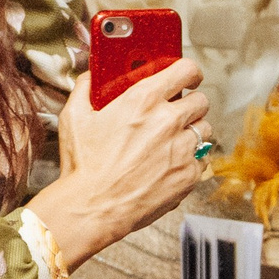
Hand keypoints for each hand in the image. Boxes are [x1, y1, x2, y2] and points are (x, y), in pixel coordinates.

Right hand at [29, 62, 211, 269]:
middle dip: (190, 104)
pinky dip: (191, 160)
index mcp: (144, 99)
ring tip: (173, 142)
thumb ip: (84, 89)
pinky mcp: (189, 175)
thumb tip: (90, 77)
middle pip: (201, 100)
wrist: (93, 208)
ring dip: (192, 132)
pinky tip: (172, 165)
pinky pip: (203, 160)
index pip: (186, 70)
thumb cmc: (83, 164)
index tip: (187, 78)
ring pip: (204, 129)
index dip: (189, 72)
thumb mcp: (74, 117)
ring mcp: (182, 149)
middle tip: (176, 114)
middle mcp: (169, 120)